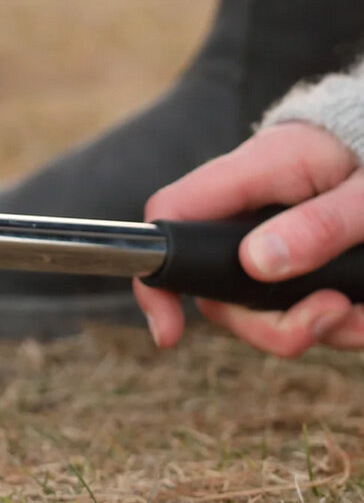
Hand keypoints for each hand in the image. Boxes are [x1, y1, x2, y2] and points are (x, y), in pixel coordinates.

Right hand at [134, 123, 363, 354]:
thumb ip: (317, 225)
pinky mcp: (293, 259)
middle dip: (269, 324)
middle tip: (332, 316)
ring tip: (360, 312)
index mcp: (252, 170)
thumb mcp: (363, 193)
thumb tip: (256, 264)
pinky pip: (295, 306)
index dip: (159, 275)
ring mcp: (268, 237)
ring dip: (313, 327)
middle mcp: (247, 209)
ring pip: (258, 306)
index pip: (172, 215)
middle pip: (217, 286)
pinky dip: (333, 323)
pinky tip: (362, 310)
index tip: (170, 332)